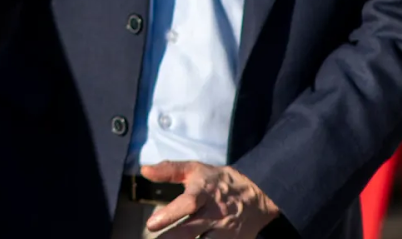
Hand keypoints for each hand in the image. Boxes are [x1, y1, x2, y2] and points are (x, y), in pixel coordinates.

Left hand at [141, 161, 279, 236]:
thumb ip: (169, 170)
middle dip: (172, 238)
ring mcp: (225, 231)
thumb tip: (144, 171)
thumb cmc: (219, 181)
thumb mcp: (196, 169)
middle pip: (191, 230)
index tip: (151, 224)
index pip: (187, 204)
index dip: (169, 215)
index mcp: (204, 193)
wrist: (257, 195)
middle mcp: (214, 214)